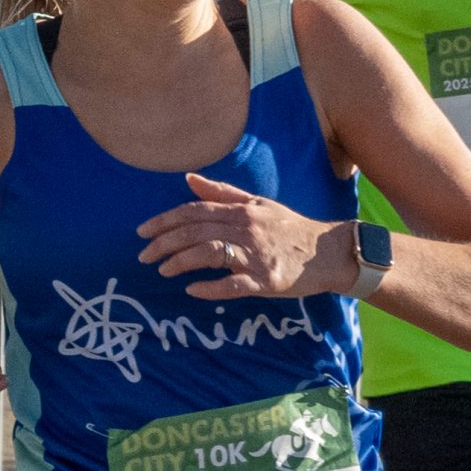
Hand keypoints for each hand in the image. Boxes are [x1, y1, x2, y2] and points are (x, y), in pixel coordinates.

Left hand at [137, 174, 349, 300]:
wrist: (328, 252)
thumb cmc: (289, 228)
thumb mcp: (257, 204)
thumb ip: (222, 193)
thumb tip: (188, 179)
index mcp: (241, 210)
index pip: (194, 210)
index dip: (165, 220)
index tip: (142, 232)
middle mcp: (246, 228)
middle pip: (196, 231)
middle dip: (164, 243)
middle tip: (143, 256)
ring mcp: (256, 255)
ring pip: (209, 253)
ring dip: (181, 262)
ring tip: (163, 271)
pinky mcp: (266, 280)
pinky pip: (233, 285)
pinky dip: (210, 288)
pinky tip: (193, 290)